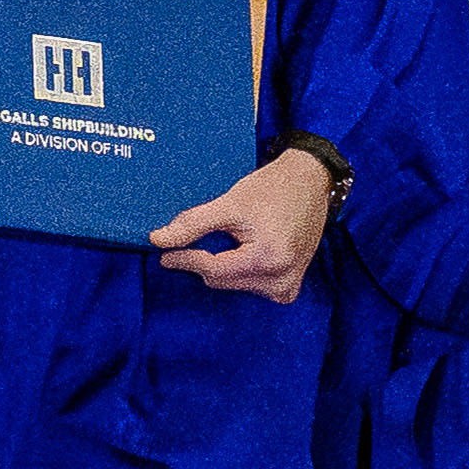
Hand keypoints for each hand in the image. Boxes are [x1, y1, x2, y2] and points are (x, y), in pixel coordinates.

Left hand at [153, 143, 339, 301]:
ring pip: (234, 285)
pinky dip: (240, 272)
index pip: (213, 270)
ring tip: (232, 239)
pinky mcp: (289, 286)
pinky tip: (244, 251)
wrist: (310, 181)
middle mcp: (281, 280)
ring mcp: (287, 286)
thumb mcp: (230, 203)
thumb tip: (158, 240)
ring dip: (223, 267)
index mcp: (268, 259)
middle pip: (222, 280)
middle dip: (205, 262)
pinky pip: (251, 286)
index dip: (186, 259)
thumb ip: (193, 224)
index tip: (165, 254)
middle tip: (198, 240)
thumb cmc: (273, 188)